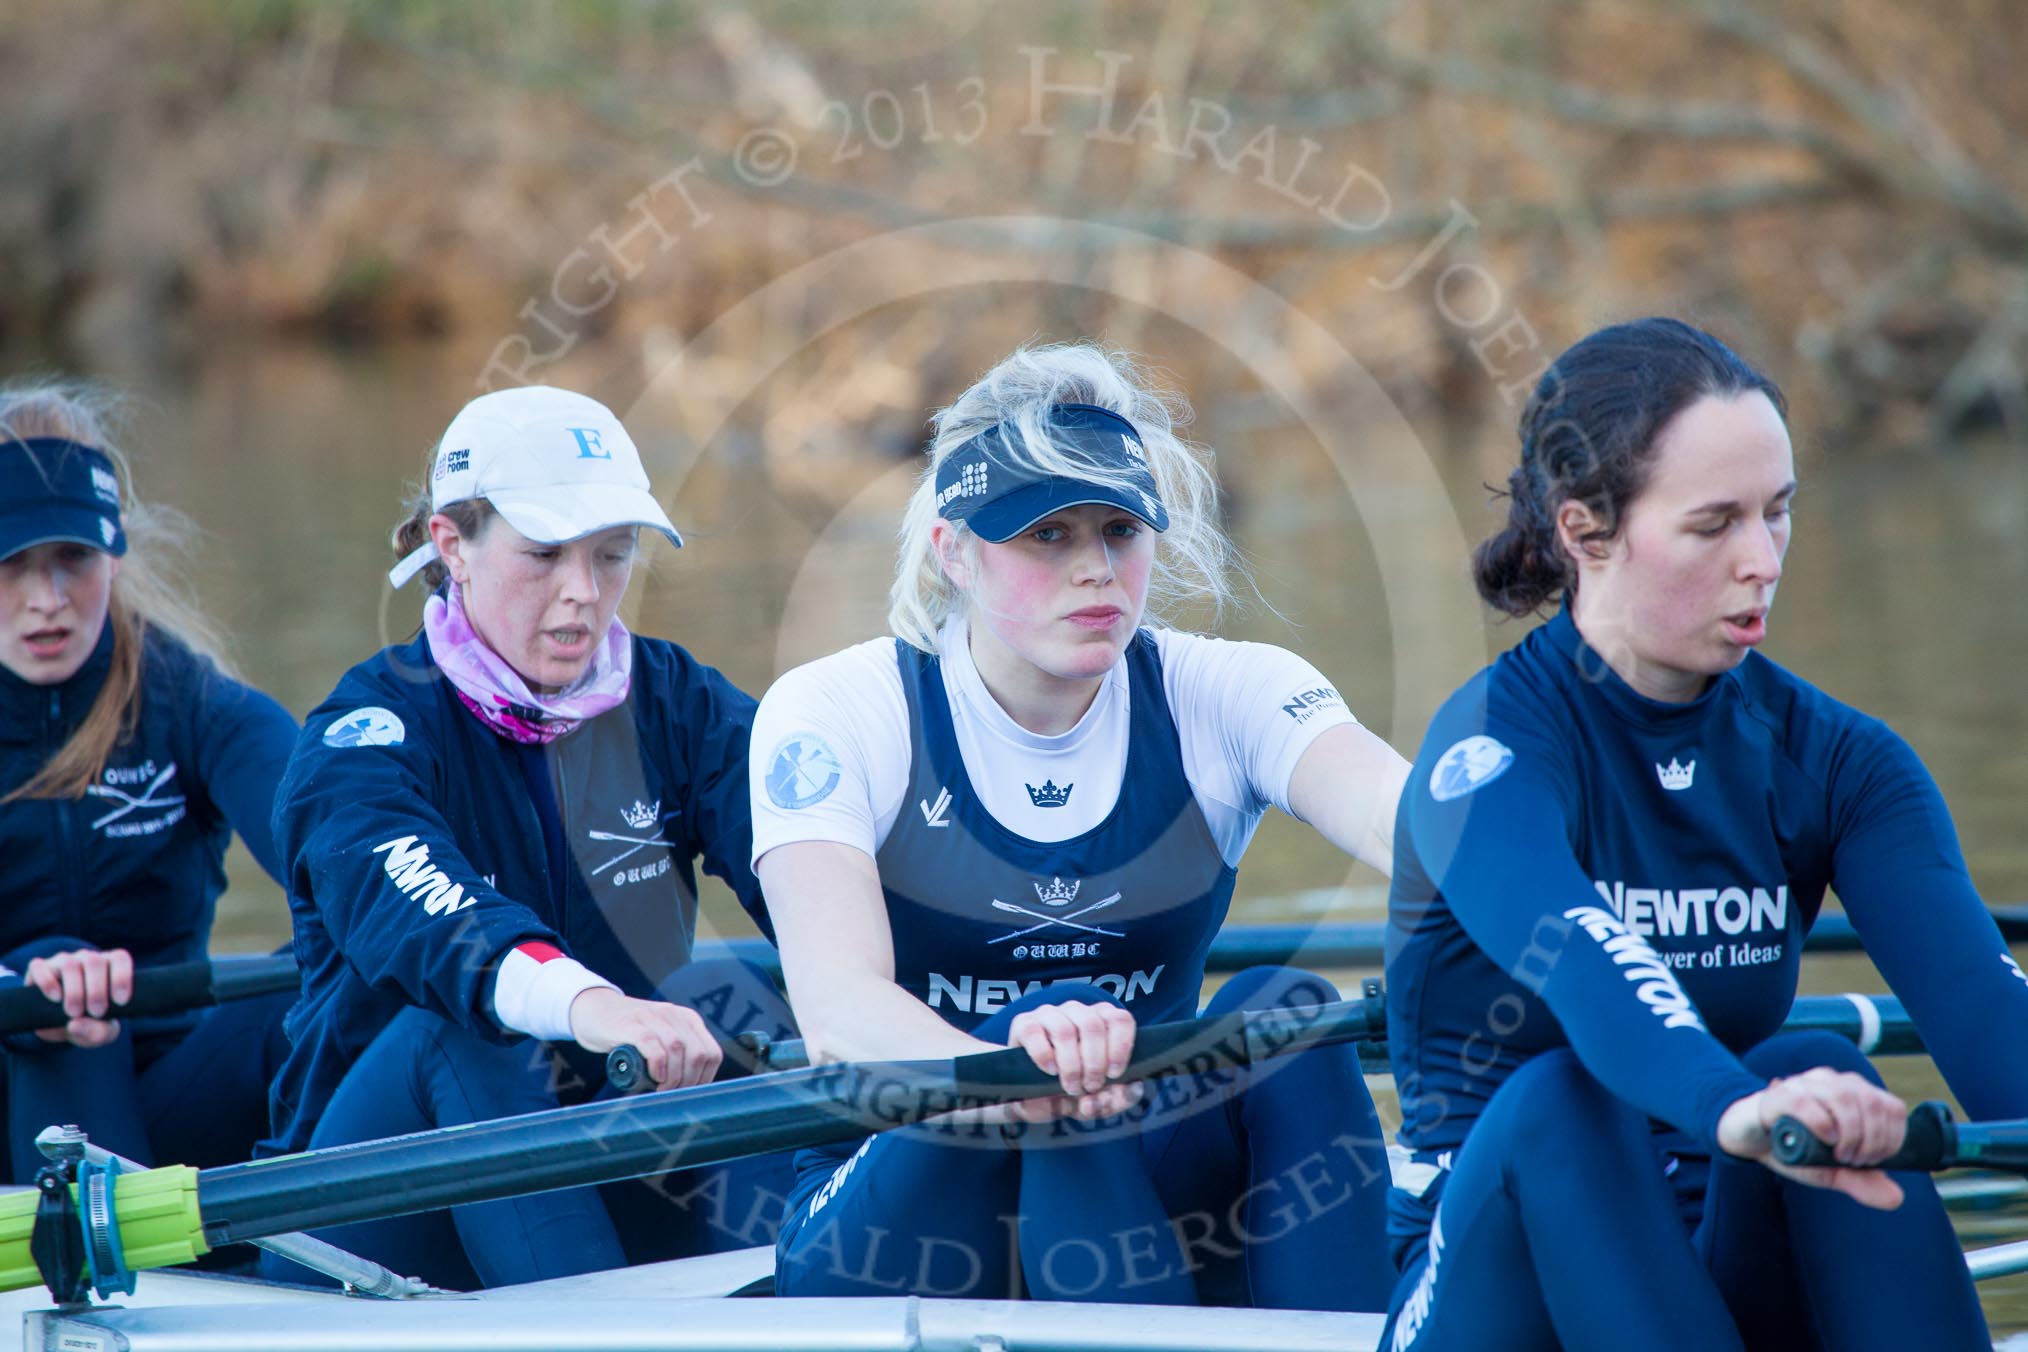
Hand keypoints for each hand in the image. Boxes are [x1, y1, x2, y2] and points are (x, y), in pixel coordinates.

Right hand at [26, 947, 131, 1047]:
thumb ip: (96, 1032)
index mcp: (109, 967)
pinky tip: (55, 998)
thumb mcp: (100, 1033)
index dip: (122, 976)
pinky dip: (47, 982)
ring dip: (74, 991)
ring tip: (74, 1012)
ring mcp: (61, 962)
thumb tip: (74, 1025)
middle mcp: (87, 959)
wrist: (61, 1027)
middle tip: (96, 1012)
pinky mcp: (39, 969)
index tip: (120, 1001)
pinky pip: (39, 967)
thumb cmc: (90, 1024)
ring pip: (69, 964)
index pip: (120, 958)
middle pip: (94, 961)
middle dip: (97, 990)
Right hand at [567, 988, 722, 1089]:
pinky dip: (657, 1064)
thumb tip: (690, 1093)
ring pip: (677, 1049)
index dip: (705, 1079)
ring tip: (661, 1090)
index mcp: (687, 1019)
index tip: (690, 1094)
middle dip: (689, 1081)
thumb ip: (677, 1056)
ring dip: (673, 1077)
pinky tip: (654, 1077)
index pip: (712, 1053)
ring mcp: (652, 1017)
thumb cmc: (628, 1034)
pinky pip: (651, 1044)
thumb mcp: (660, 1039)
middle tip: (673, 1095)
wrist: (593, 1010)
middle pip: (698, 1053)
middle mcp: (673, 1015)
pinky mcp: (630, 1024)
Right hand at [1005, 1000, 1141, 1120]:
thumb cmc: (1071, 1091)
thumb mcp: (1098, 1100)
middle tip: (1090, 1087)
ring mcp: (1049, 1014)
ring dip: (1071, 1064)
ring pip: (1065, 1030)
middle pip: (1092, 1025)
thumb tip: (1134, 1089)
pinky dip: (1044, 1056)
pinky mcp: (1024, 1024)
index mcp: (1102, 1020)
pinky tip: (1050, 1072)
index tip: (1114, 1074)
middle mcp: (1077, 1011)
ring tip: (1071, 1086)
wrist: (1032, 1099)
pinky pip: (1034, 1033)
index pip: (1120, 1019)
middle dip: (1094, 1063)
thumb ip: (1119, 1098)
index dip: (1120, 1047)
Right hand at [1716, 1067, 1908, 1209]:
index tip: (1876, 1161)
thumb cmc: (1793, 1147)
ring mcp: (1804, 1084)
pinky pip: (1805, 1102)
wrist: (1748, 1137)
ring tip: (1840, 1155)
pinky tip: (1823, 1140)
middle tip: (1855, 1161)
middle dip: (1872, 1141)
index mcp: (1851, 1093)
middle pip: (1871, 1102)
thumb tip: (1895, 1198)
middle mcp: (1832, 1082)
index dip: (1892, 1137)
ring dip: (1851, 1134)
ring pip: (1844, 1097)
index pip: (1890, 1107)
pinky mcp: (1778, 1095)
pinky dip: (1821, 1125)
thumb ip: (1861, 1181)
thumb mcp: (1831, 1170)